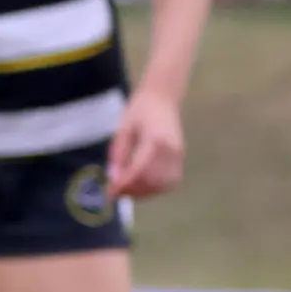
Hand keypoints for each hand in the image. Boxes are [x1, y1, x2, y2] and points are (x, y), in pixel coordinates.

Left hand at [109, 85, 186, 199]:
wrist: (162, 98)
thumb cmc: (139, 110)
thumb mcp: (123, 129)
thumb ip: (118, 154)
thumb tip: (113, 178)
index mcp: (155, 141)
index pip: (140, 171)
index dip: (124, 185)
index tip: (109, 193)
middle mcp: (171, 150)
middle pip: (153, 181)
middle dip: (133, 191)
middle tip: (114, 193)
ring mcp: (179, 155)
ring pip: (164, 184)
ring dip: (144, 193)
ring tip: (125, 191)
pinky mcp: (181, 158)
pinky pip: (171, 181)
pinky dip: (156, 188)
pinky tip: (141, 187)